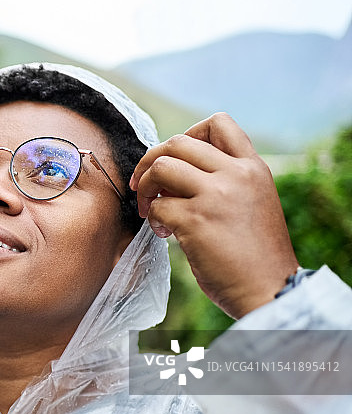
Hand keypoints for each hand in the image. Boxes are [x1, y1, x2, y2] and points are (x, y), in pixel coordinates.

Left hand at [129, 113, 298, 318]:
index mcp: (252, 167)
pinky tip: (165, 234)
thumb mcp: (253, 202)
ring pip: (161, 167)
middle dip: (150, 161)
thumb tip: (173, 172)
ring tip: (150, 210)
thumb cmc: (256, 254)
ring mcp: (216, 196)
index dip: (187, 134)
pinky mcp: (196, 220)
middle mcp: (236, 175)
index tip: (176, 159)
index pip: (218, 122)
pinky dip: (152, 219)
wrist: (270, 290)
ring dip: (145, 188)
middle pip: (177, 142)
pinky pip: (157, 205)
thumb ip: (224, 181)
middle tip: (143, 186)